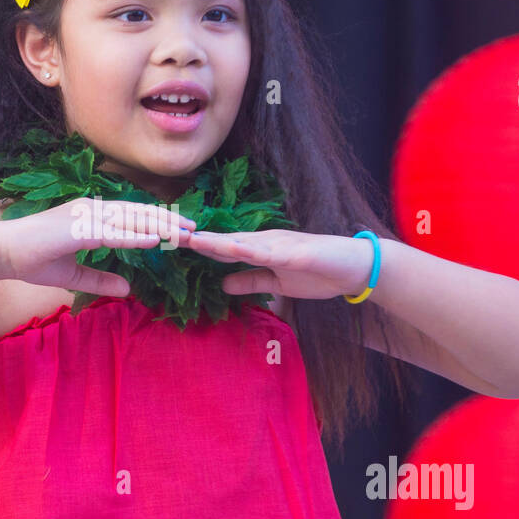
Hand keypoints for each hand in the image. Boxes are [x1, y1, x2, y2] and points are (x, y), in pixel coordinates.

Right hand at [0, 197, 195, 296]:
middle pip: (137, 214)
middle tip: (194, 230)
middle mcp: (91, 211)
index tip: (181, 230)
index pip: (131, 217)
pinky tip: (154, 240)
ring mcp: (84, 216)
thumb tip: (128, 287)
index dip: (157, 222)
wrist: (2, 253)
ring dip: (158, 226)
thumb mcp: (74, 274)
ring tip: (183, 234)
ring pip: (129, 220)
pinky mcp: (76, 228)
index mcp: (91, 217)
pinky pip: (111, 232)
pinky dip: (134, 235)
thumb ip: (101, 277)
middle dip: (167, 221)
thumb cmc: (33, 260)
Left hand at [184, 229, 374, 300]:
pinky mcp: (296, 253)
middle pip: (222, 240)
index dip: (194, 245)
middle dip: (193, 239)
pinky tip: (231, 249)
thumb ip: (250, 281)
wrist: (355, 269)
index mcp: (258, 248)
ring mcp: (279, 244)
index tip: (166, 243)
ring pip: (240, 242)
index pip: (219, 247)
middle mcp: (264, 241)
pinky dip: (248, 251)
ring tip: (187, 239)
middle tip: (162, 233)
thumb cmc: (318, 273)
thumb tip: (222, 284)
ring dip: (213, 241)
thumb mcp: (276, 284)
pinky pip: (269, 252)